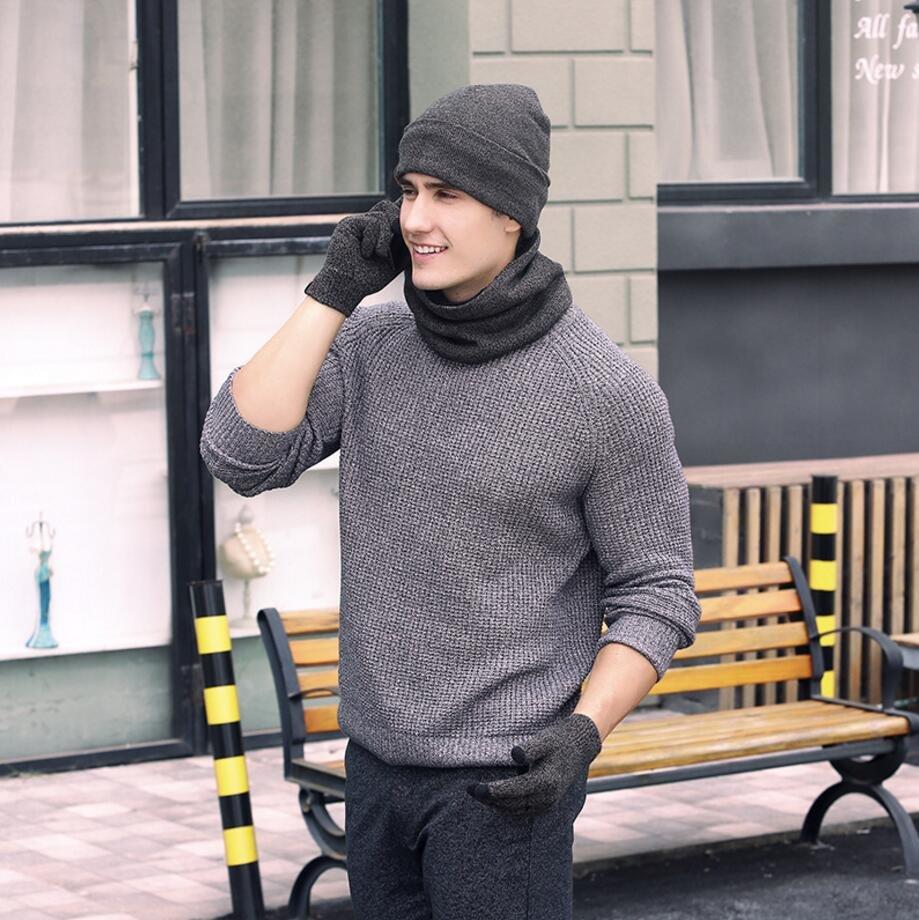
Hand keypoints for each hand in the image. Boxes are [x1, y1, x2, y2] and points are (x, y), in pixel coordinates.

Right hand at [304, 197, 408, 316]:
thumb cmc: (368, 278)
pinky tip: (365, 253)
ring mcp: (357, 223)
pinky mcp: (348, 224)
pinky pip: (370, 222)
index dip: (401, 221)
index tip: (409, 232)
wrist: (348, 287)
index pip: (393, 215)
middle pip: (388, 209)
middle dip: (395, 225)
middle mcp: (367, 225)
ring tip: (378, 254)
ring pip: (381, 216)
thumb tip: (419, 236)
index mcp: (377, 232)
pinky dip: (372, 239)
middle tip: (395, 243)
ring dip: (384, 237)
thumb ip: (405, 247)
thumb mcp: (395, 262)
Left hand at [466, 713, 601, 817]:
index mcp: (545, 782)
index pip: (512, 791)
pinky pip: (523, 811)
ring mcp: (548, 803)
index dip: (491, 791)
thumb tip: (515, 754)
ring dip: (496, 804)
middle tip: (470, 789)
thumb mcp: (544, 740)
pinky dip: (507, 807)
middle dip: (489, 798)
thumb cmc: (558, 740)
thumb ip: (530, 748)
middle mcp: (547, 797)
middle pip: (511, 804)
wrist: (579, 748)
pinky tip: (495, 800)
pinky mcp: (547, 804)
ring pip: (515, 810)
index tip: (474, 788)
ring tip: (478, 794)